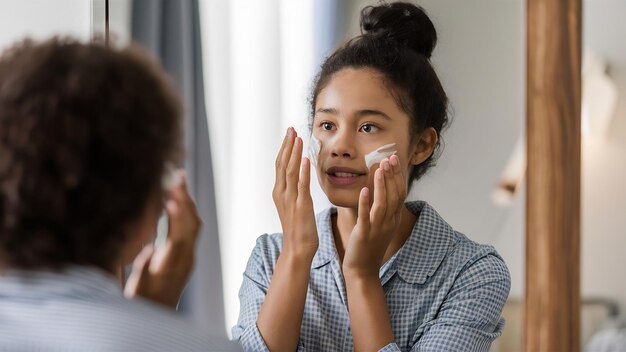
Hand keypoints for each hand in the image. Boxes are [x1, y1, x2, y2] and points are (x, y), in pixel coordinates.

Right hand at [124, 172, 201, 307]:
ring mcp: (189, 255)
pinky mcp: (188, 253)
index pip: (178, 238)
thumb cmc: (142, 300)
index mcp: (171, 266)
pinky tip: (179, 197)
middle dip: (185, 199)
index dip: (177, 218)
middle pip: (190, 225)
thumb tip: (149, 249)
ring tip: (180, 178)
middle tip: (178, 175)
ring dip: (188, 200)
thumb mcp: (138, 287)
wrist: (157, 313)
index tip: (172, 199)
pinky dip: (187, 209)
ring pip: (194, 223)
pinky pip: (192, 227)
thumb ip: (143, 268)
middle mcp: (185, 259)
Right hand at [272, 127, 317, 259]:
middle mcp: (281, 193)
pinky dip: (302, 171)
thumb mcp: (294, 205)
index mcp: (279, 192)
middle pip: (282, 164)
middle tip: (292, 129)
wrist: (297, 249)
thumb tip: (299, 175)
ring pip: (290, 171)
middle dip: (287, 145)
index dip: (285, 148)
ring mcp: (290, 199)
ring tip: (298, 138)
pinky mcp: (301, 206)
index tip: (290, 134)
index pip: (280, 164)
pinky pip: (301, 185)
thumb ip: (295, 189)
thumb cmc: (298, 228)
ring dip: (294, 153)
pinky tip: (305, 159)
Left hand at [342, 155, 405, 278]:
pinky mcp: (364, 234)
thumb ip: (384, 208)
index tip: (394, 158)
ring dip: (381, 185)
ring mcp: (378, 228)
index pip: (400, 192)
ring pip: (383, 203)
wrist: (363, 270)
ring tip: (379, 168)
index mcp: (394, 219)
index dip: (398, 175)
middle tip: (389, 158)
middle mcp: (389, 222)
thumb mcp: (382, 225)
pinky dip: (365, 202)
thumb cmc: (370, 246)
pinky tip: (364, 190)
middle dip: (392, 175)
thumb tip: (383, 188)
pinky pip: (366, 216)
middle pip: (395, 195)